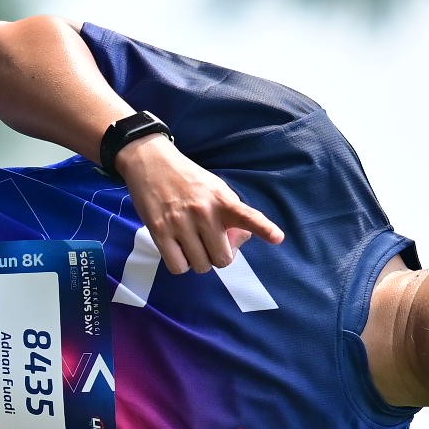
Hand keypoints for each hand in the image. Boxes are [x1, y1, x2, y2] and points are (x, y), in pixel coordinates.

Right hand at [117, 134, 284, 274]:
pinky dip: (180, 263)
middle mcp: (204, 212)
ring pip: (201, 266)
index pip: (247, 216)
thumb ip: (231, 214)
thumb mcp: (215, 188)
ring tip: (191, 243)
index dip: (264, 228)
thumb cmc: (187, 178)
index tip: (278, 237)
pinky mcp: (159, 231)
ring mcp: (181, 223)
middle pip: (223, 259)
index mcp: (222, 200)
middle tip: (210, 242)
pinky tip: (178, 248)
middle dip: (218, 256)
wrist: (150, 161)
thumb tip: (237, 242)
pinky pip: (178, 267)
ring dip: (199, 260)